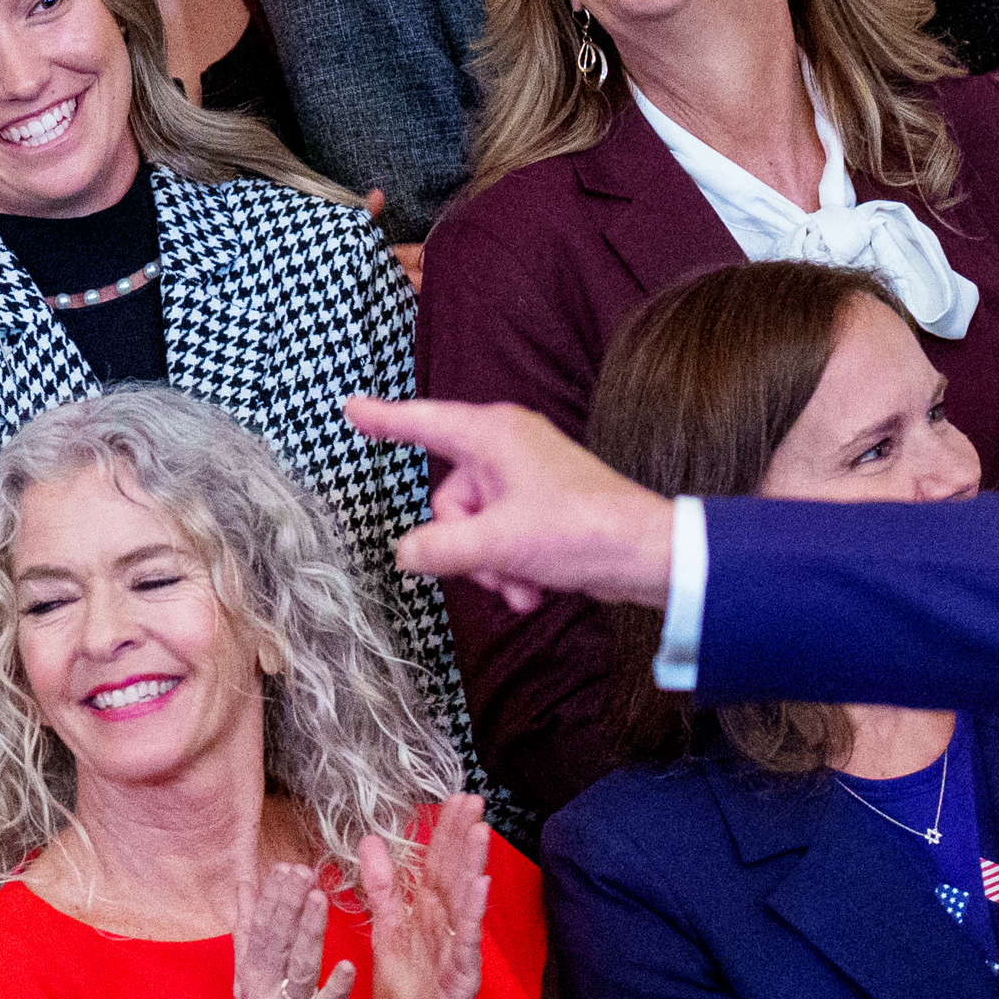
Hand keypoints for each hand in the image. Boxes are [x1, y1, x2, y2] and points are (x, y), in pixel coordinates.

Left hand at [347, 794, 498, 998]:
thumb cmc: (409, 995)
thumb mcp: (387, 933)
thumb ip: (382, 890)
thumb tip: (370, 841)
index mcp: (426, 916)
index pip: (437, 866)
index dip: (444, 833)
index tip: (452, 797)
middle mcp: (446, 927)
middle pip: (455, 875)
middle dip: (463, 838)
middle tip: (473, 798)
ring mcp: (457, 950)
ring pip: (465, 902)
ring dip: (473, 867)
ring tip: (480, 831)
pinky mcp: (460, 977)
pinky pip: (466, 942)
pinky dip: (472, 914)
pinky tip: (480, 887)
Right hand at [350, 394, 671, 615]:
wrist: (648, 555)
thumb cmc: (582, 531)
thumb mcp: (497, 544)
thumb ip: (439, 549)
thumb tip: (407, 553)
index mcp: (494, 434)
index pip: (423, 422)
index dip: (383, 419)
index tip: (350, 408)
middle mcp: (508, 448)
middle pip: (448, 499)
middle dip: (464, 544)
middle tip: (495, 564)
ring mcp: (526, 478)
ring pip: (474, 527)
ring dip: (491, 565)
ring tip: (524, 583)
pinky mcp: (542, 507)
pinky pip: (501, 538)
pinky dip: (511, 566)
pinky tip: (535, 590)